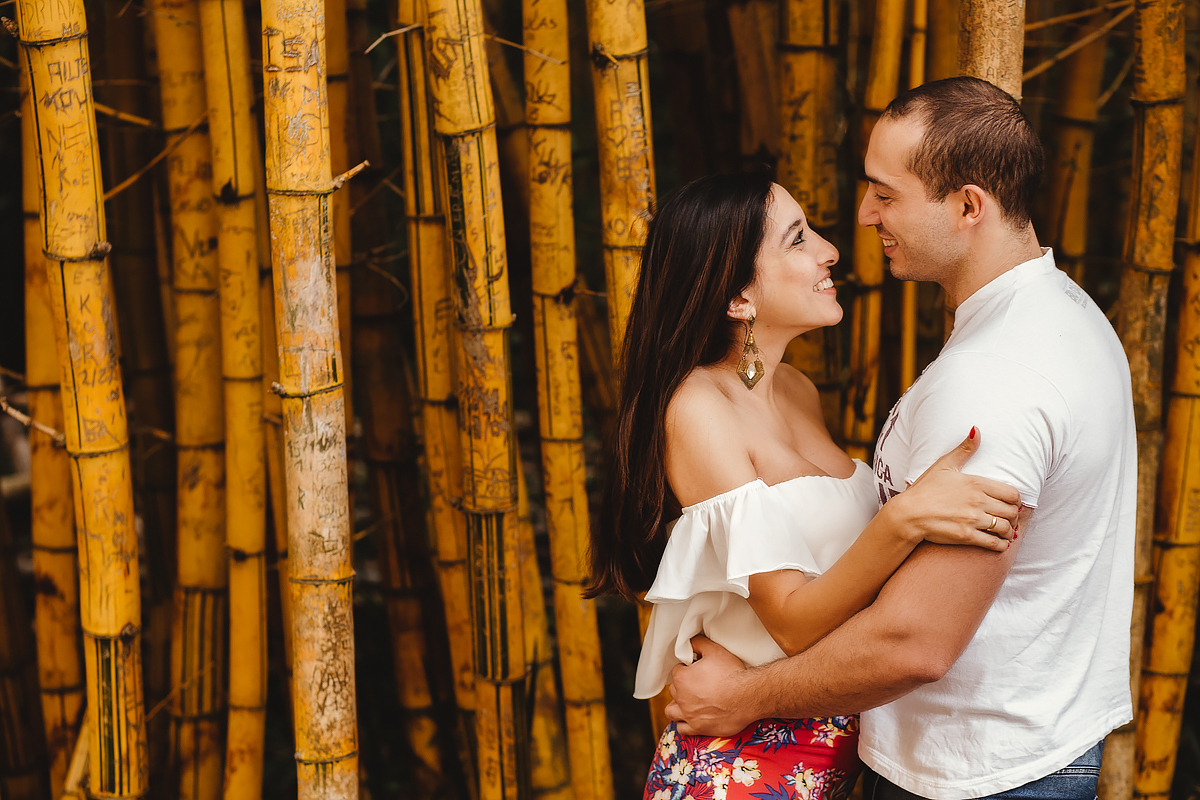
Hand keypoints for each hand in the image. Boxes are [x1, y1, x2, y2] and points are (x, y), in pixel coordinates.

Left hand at [665, 636, 755, 736]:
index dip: (687, 669)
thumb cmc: (731, 673)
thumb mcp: (715, 650)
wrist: (747, 697)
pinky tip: (691, 719)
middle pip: (674, 690)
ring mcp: (688, 715)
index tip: (697, 670)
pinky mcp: (698, 728)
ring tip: (687, 702)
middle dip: (682, 685)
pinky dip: (683, 724)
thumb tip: (689, 642)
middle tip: (697, 684)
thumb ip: (698, 643)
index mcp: (681, 678)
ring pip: (671, 711)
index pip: (677, 671)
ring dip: (676, 706)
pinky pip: (681, 729)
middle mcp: (681, 697)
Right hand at [887, 428, 1020, 551]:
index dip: (1015, 501)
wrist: (908, 514)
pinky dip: (1001, 545)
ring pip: (1005, 528)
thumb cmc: (925, 489)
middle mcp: (978, 502)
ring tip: (1005, 532)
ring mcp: (973, 520)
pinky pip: (993, 543)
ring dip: (1009, 532)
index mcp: (977, 483)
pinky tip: (1000, 544)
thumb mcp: (944, 465)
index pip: (1012, 494)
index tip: (1011, 504)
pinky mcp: (967, 536)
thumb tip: (977, 429)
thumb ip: (964, 449)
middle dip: (1013, 517)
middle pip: (1012, 512)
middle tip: (1009, 519)